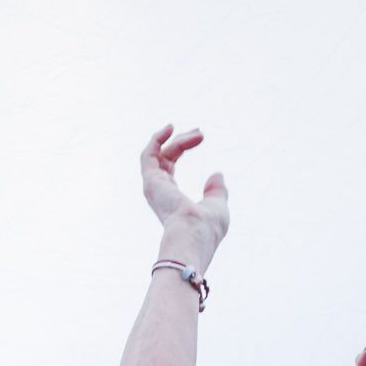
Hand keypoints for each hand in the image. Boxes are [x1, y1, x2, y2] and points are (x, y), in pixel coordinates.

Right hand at [140, 124, 228, 268]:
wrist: (193, 237)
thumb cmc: (206, 229)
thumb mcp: (218, 205)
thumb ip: (216, 191)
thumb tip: (216, 174)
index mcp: (171, 199)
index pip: (170, 168)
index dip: (181, 148)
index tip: (199, 137)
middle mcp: (159, 193)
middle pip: (164, 158)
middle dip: (180, 142)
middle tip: (200, 133)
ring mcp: (153, 188)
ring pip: (157, 155)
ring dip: (175, 140)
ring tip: (197, 133)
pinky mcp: (151, 182)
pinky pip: (148, 155)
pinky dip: (156, 140)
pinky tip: (170, 128)